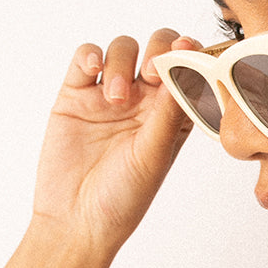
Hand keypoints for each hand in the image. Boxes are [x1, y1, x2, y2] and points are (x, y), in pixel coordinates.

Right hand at [33, 29, 202, 250]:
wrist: (76, 219)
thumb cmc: (124, 196)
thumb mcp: (154, 155)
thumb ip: (169, 112)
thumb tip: (187, 68)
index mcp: (173, 114)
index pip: (190, 70)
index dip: (191, 55)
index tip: (186, 52)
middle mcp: (145, 100)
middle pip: (158, 48)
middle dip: (158, 49)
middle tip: (150, 74)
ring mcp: (110, 94)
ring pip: (123, 48)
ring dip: (121, 62)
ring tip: (115, 99)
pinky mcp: (76, 94)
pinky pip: (85, 57)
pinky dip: (91, 55)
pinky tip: (93, 72)